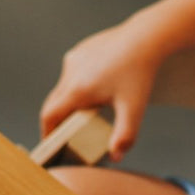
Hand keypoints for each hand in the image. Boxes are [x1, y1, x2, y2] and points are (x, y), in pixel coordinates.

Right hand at [40, 19, 160, 161]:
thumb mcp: (133, 108)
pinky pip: (73, 72)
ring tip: (85, 112)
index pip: (50, 116)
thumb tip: (116, 157)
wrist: (146, 37)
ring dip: (69, 101)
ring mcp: (74, 58)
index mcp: (77, 90)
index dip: (48, 132)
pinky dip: (79, 84)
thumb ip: (125, 136)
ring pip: (64, 86)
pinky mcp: (82, 49)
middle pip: (54, 102)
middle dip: (58, 120)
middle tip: (67, 134)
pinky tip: (96, 88)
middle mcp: (70, 72)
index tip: (51, 144)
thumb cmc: (140, 72)